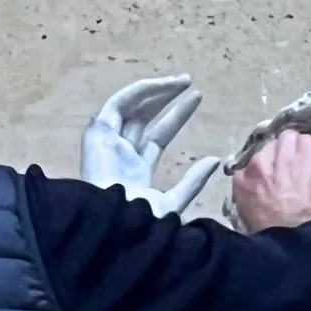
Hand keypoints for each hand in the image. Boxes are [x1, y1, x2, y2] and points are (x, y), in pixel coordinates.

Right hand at [80, 75, 218, 217]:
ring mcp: (107, 144)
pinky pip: (116, 105)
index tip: (196, 99)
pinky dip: (136, 93)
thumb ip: (192, 182)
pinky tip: (159, 86)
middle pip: (143, 118)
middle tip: (189, 84)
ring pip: (130, 108)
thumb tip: (214, 161)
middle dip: (165, 99)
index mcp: (135, 172)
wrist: (116, 229)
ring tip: (181, 81)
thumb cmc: (142, 224)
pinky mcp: (96, 136)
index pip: (157, 136)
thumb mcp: (174, 203)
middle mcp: (120, 155)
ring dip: (154, 91)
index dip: (176, 117)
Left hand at [230, 129, 310, 233]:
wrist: (287, 249)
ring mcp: (257, 167)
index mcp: (306, 161)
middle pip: (285, 137)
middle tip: (289, 166)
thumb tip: (310, 163)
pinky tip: (255, 188)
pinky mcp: (240, 179)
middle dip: (288, 149)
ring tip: (270, 178)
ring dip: (268, 160)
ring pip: (264, 149)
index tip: (307, 159)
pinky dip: (250, 175)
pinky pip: (244, 166)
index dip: (307, 150)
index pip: (307, 138)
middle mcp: (281, 157)